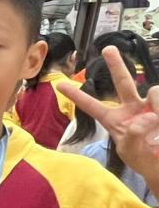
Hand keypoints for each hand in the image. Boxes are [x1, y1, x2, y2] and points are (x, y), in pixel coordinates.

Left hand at [58, 44, 158, 187]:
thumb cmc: (142, 159)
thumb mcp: (130, 152)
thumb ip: (132, 136)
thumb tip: (145, 117)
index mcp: (114, 120)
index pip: (92, 106)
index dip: (77, 96)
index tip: (59, 85)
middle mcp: (132, 108)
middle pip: (122, 82)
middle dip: (116, 65)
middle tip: (108, 49)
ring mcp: (150, 107)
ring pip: (154, 91)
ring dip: (158, 105)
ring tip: (157, 126)